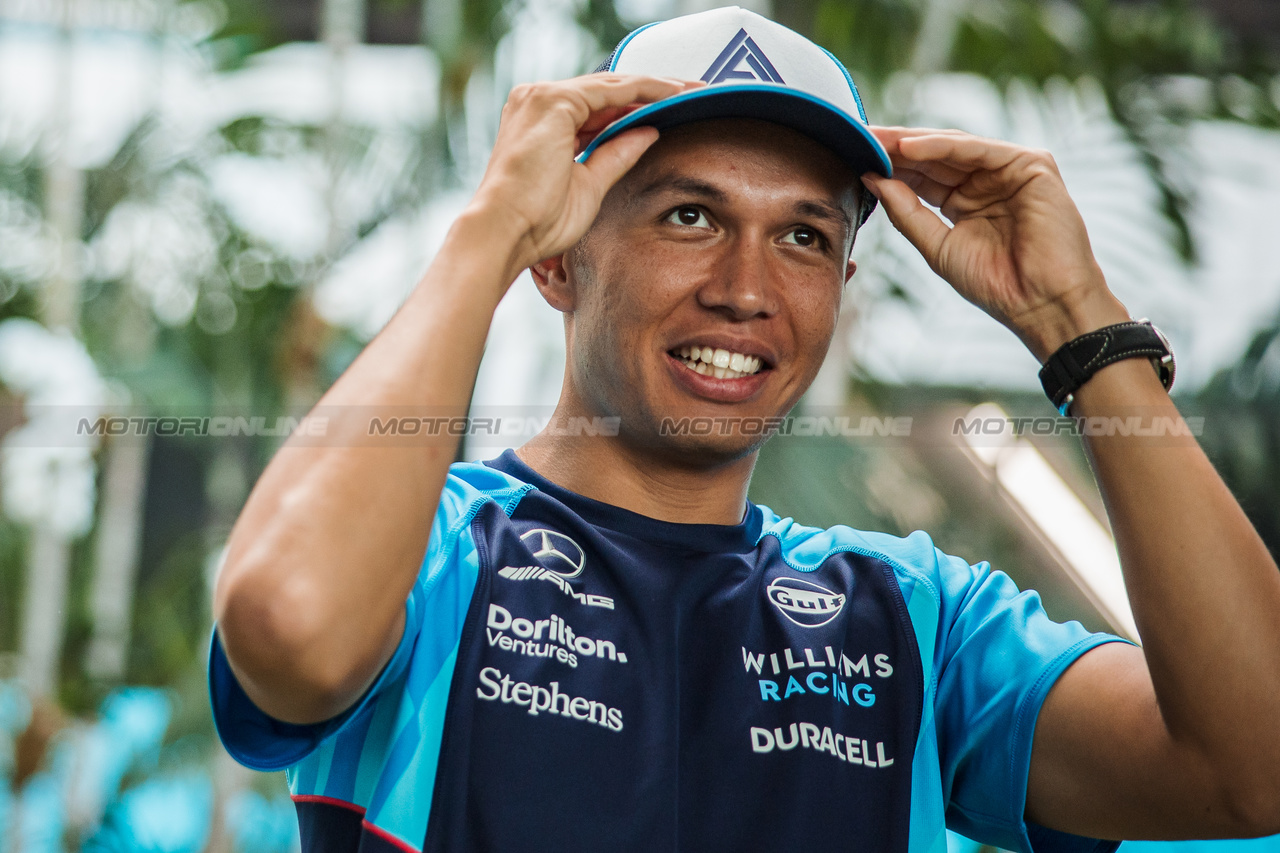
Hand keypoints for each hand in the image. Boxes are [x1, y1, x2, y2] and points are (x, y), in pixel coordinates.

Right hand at [469, 74, 702, 282]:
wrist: (505, 232)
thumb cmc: (537, 222)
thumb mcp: (588, 185)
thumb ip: (614, 155)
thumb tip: (648, 132)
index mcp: (539, 122)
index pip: (596, 107)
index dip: (635, 108)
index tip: (671, 112)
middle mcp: (536, 101)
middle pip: (606, 90)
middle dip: (651, 92)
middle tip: (692, 94)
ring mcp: (542, 97)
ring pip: (612, 85)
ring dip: (654, 87)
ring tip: (692, 91)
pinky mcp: (554, 102)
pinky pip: (612, 90)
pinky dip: (645, 90)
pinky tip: (674, 94)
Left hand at [863, 127, 1129, 360]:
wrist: (1041, 304)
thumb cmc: (995, 284)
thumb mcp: (937, 247)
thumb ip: (906, 212)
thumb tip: (871, 178)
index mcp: (964, 201)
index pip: (921, 175)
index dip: (888, 166)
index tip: (852, 157)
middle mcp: (986, 181)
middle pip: (934, 156)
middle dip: (895, 147)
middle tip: (857, 137)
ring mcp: (1010, 170)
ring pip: (954, 147)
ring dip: (912, 142)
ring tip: (876, 139)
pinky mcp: (1031, 165)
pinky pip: (979, 148)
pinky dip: (943, 146)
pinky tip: (909, 147)